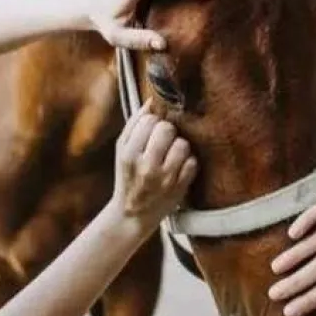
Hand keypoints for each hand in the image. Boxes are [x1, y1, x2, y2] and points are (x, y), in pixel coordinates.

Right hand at [110, 100, 197, 231]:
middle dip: (167, 131)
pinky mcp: (180, 188)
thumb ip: (135, 123)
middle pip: (167, 128)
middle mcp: (146, 166)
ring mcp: (165, 178)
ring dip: (180, 146)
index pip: (149, 120)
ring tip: (171, 154)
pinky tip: (178, 168)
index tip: (151, 131)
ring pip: (183, 144)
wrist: (132, 215)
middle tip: (163, 141)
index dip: (153, 122)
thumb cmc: (128, 175)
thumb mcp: (122, 150)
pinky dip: (188, 162)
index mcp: (128, 154)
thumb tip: (153, 100)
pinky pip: (193, 162)